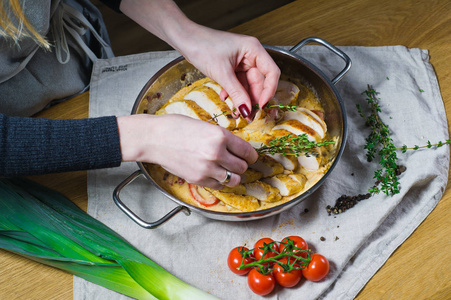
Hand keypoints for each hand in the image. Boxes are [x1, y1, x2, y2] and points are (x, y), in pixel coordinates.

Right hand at [117, 114, 257, 188]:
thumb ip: (222, 137)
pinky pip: (218, 185)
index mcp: (220, 136)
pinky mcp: (198, 179)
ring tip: (228, 170)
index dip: (252, 155)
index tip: (251, 157)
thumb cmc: (176, 127)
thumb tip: (237, 148)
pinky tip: (214, 173)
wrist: (154, 138)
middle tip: (237, 161)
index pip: (247, 151)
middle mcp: (216, 153)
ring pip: (234, 179)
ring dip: (233, 175)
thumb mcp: (206, 125)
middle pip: (242, 167)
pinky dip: (219, 181)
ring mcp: (207, 169)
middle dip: (242, 164)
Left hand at [177, 27, 280, 119]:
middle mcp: (250, 55)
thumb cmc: (202, 46)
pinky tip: (225, 98)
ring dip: (241, 99)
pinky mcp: (232, 67)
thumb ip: (236, 93)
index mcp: (254, 49)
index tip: (261, 105)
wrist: (185, 39)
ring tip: (236, 112)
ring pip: (247, 85)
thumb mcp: (222, 73)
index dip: (268, 90)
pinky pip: (237, 84)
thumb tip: (247, 110)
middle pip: (259, 82)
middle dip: (252, 99)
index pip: (271, 73)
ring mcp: (241, 62)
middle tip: (247, 115)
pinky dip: (233, 93)